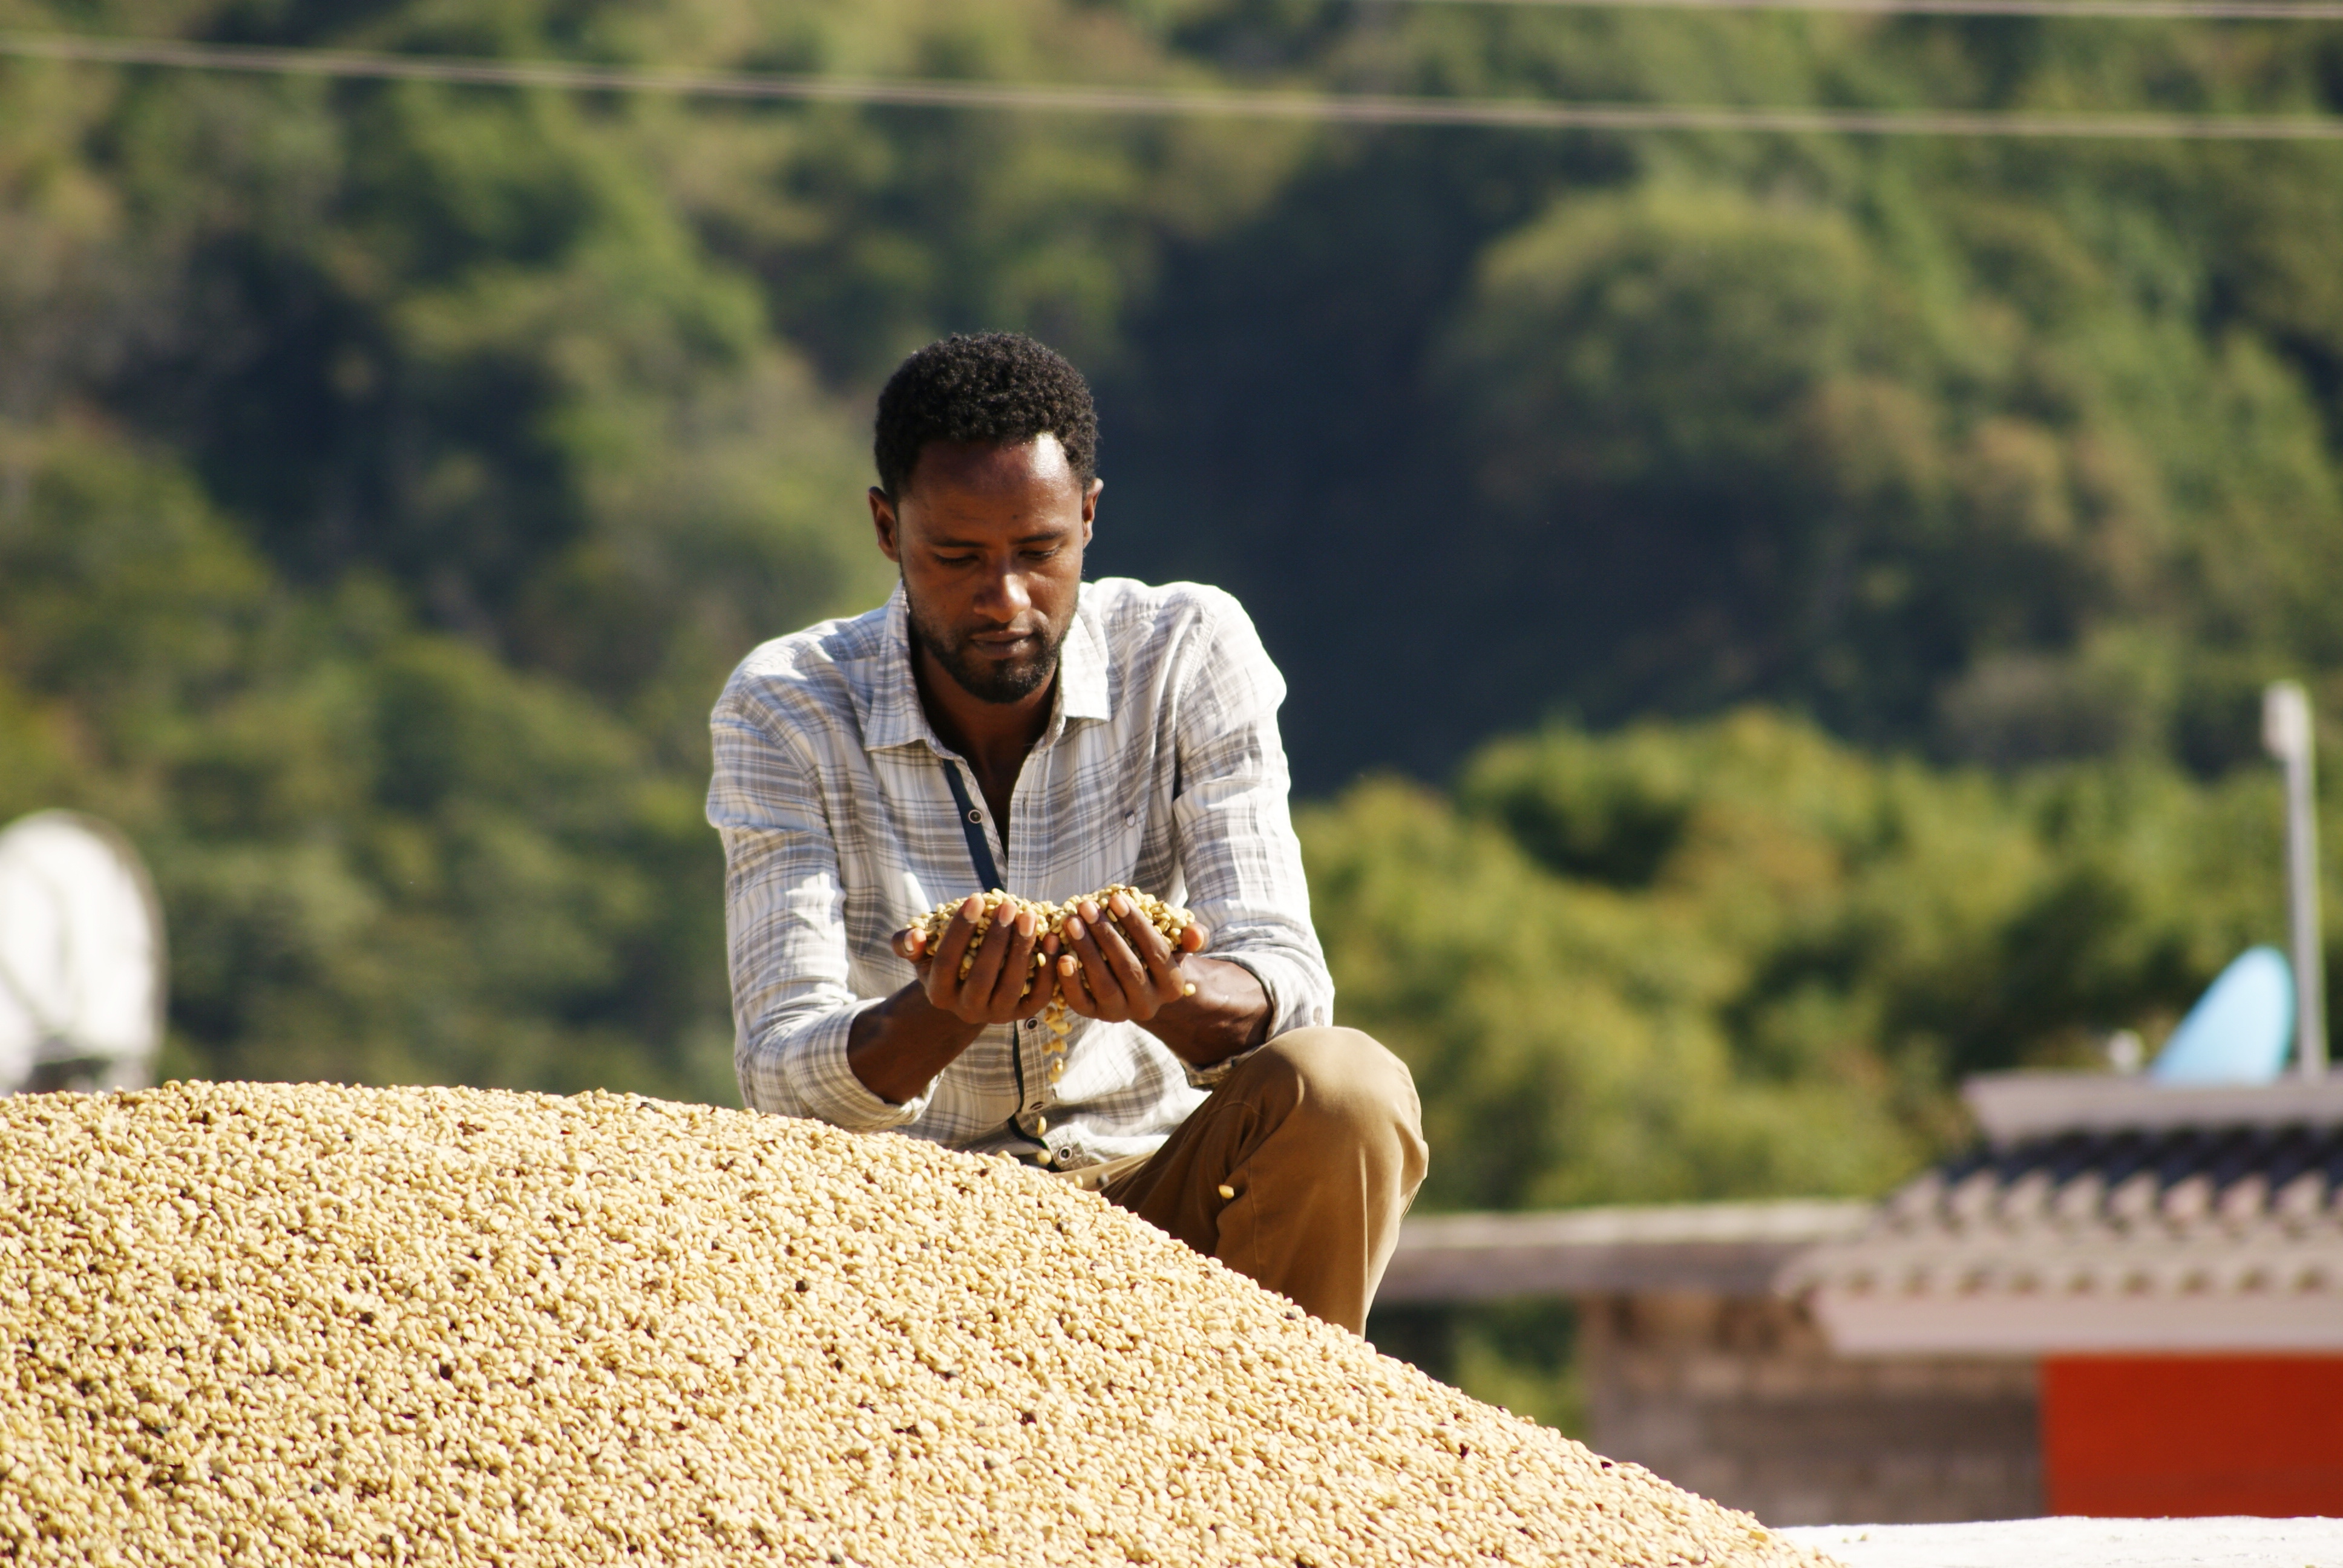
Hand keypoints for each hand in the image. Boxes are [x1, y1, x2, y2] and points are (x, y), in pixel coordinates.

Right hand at [890, 896, 1056, 1027]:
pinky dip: (1048, 968)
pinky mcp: (1023, 1014)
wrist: (970, 989)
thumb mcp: (922, 952)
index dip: (961, 929)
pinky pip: (1039, 994)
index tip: (975, 898)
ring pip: (1012, 984)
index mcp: (938, 994)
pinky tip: (1052, 938)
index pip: (948, 961)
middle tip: (1009, 905)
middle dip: (997, 938)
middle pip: (982, 975)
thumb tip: (912, 936)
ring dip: (1023, 949)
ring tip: (1030, 916)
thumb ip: (908, 943)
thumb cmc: (944, 959)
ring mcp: (997, 1014)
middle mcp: (967, 1010)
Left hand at [1048, 892, 1209, 1023]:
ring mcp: (1119, 1013)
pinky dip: (1069, 980)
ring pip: (1104, 985)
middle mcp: (1148, 1005)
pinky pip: (1080, 1002)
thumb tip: (1194, 933)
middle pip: (1128, 969)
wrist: (1134, 981)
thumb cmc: (1154, 951)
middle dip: (1106, 934)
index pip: (1156, 953)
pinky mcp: (1093, 1016)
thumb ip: (1192, 936)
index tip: (1116, 898)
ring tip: (1071, 922)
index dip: (1136, 925)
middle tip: (1086, 906)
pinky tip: (1061, 956)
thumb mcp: (1177, 943)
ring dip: (1086, 951)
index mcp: (1172, 986)